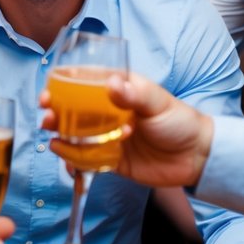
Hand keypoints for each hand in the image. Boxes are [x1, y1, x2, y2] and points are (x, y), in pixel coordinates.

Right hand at [44, 72, 212, 187]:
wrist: (197, 157)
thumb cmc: (181, 121)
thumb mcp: (159, 103)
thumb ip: (135, 94)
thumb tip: (112, 83)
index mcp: (120, 91)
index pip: (85, 82)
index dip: (64, 84)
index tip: (50, 89)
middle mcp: (109, 113)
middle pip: (73, 109)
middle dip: (55, 111)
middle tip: (47, 114)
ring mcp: (108, 136)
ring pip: (76, 134)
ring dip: (60, 134)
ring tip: (54, 136)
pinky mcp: (111, 160)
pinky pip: (86, 159)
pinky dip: (73, 159)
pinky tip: (66, 158)